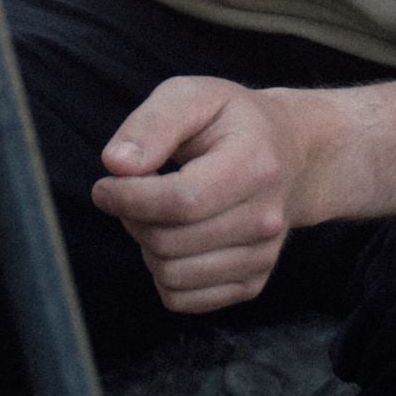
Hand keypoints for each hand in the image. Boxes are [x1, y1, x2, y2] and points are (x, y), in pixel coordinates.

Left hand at [90, 76, 338, 315]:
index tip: (104, 187)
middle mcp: (266, 219)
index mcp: (254, 165)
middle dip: (133, 219)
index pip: (180, 201)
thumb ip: (153, 123)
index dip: (129, 199)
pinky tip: (174, 241)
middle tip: (133, 194)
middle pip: (169, 242)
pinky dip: (163, 275)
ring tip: (157, 215)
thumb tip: (117, 165)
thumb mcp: (194, 96)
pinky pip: (182, 300)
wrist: (291, 154)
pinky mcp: (252, 283)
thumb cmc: (232, 122)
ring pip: (171, 276)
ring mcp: (262, 256)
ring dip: (147, 247)